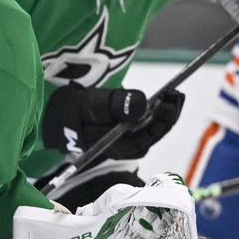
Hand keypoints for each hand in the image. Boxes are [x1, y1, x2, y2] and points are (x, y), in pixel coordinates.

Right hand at [42, 84, 183, 159]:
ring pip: (157, 122)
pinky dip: (159, 105)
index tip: (169, 97)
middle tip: (175, 91)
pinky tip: (165, 93)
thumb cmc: (76, 114)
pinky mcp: (132, 124)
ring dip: (167, 106)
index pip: (152, 134)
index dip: (165, 117)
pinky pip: (151, 116)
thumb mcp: (93, 107)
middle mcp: (133, 144)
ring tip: (173, 90)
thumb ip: (116, 105)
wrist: (64, 114)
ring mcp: (133, 135)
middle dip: (170, 110)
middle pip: (159, 129)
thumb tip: (142, 103)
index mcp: (125, 147)